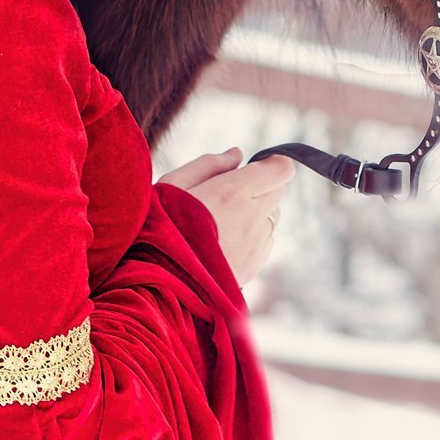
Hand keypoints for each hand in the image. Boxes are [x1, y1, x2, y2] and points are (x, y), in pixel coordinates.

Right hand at [156, 146, 295, 287]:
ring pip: (271, 217)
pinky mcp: (253, 267)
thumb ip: (208, 165)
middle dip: (262, 185)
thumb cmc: (159, 230)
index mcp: (232, 192)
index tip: (253, 166)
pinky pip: (264, 242)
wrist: (159, 285)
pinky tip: (222, 242)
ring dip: (256, 212)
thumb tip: (236, 155)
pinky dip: (251, 236)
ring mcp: (255, 246)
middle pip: (279, 191)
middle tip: (229, 193)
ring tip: (220, 221)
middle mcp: (251, 218)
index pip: (281, 170)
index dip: (271, 164)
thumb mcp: (172, 184)